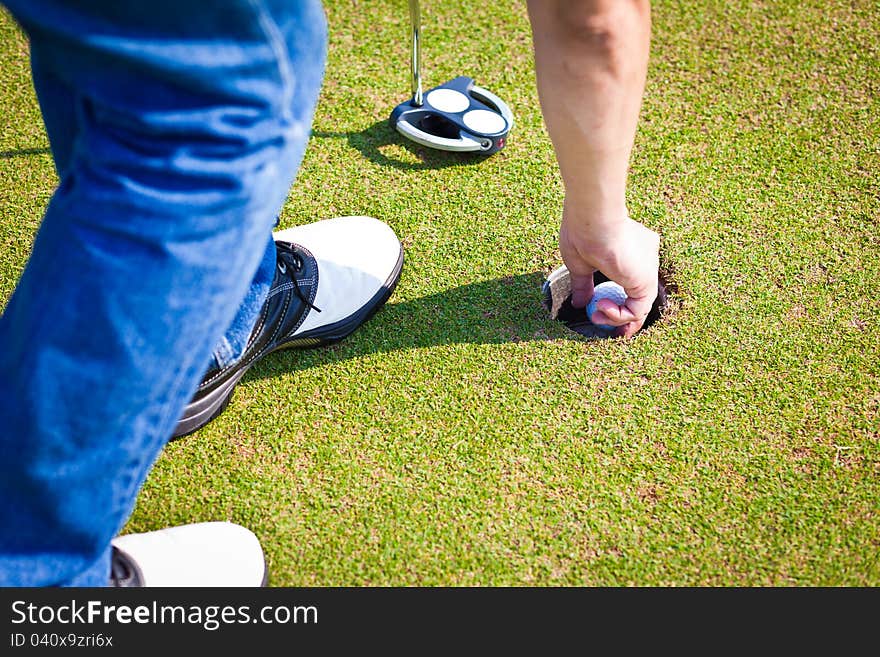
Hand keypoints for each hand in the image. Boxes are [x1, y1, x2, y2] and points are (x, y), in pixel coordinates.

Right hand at [559, 208, 659, 338]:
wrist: (591, 221)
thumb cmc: (582, 233)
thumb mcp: (580, 265)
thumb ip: (583, 285)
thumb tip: (580, 303)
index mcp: (632, 248)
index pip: (631, 279)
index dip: (621, 298)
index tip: (604, 311)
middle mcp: (645, 257)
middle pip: (639, 295)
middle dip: (626, 319)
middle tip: (615, 334)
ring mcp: (648, 268)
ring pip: (638, 305)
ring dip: (616, 318)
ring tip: (596, 314)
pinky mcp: (646, 281)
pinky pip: (637, 310)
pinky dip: (618, 316)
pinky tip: (601, 306)